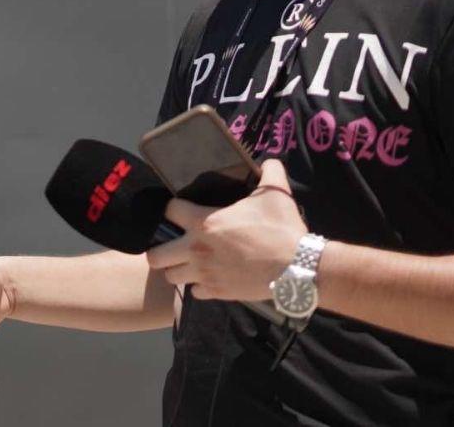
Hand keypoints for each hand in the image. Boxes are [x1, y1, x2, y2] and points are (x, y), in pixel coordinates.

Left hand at [145, 158, 307, 300]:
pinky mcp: (217, 292)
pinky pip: (194, 292)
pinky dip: (198, 286)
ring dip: (178, 270)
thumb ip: (270, 172)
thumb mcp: (276, 193)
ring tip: (188, 264)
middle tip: (174, 245)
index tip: (182, 210)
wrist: (298, 268)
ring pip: (171, 276)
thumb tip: (270, 160)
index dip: (173, 208)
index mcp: (204, 222)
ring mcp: (205, 273)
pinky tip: (208, 278)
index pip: (169, 211)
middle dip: (161, 249)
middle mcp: (196, 249)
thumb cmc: (281, 228)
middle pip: (155, 255)